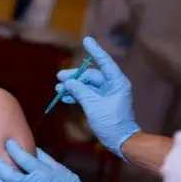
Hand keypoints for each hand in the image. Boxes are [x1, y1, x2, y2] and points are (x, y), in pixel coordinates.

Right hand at [56, 37, 139, 158]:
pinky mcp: (101, 103)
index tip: (86, 40)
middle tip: (60, 77)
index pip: (104, 61)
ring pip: (87, 85)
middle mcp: (112, 85)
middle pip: (91, 75)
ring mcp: (107, 94)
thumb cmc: (112, 122)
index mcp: (117, 82)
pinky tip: (65, 97)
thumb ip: (80, 92)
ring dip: (73, 87)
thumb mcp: (94, 106)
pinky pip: (87, 94)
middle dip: (75, 76)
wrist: (121, 141)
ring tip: (59, 89)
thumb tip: (69, 82)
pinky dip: (77, 95)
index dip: (94, 50)